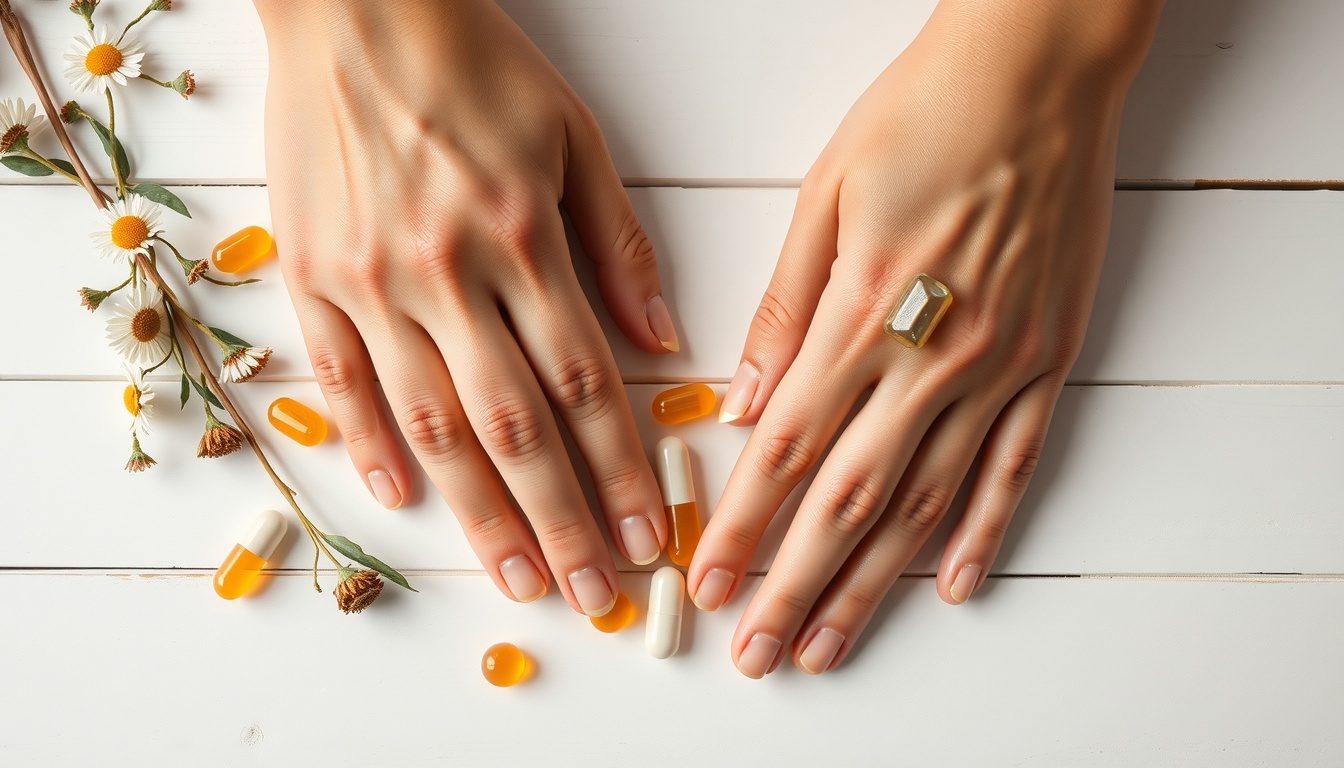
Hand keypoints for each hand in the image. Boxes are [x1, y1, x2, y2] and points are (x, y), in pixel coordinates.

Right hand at [254, 0, 678, 615]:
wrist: (356, 4)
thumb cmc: (474, 65)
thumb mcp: (575, 137)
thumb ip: (619, 245)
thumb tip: (663, 342)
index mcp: (523, 237)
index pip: (585, 387)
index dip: (622, 473)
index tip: (650, 538)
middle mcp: (446, 272)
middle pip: (516, 427)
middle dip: (564, 523)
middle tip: (596, 596)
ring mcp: (371, 281)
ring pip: (433, 423)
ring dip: (481, 512)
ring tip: (518, 578)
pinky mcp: (311, 277)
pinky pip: (343, 380)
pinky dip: (372, 447)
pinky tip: (406, 505)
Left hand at [689, 0, 1163, 674]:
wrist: (1040, 72)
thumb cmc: (924, 116)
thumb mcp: (828, 194)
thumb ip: (784, 307)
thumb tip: (741, 399)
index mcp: (862, 310)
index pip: (786, 446)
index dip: (741, 525)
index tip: (705, 581)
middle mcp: (932, 354)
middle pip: (849, 497)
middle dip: (793, 583)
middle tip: (758, 651)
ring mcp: (999, 364)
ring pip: (926, 500)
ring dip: (873, 582)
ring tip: (830, 643)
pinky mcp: (1050, 359)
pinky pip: (1014, 464)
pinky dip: (983, 531)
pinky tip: (950, 585)